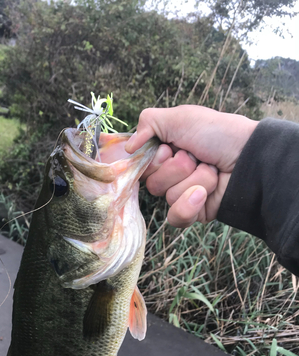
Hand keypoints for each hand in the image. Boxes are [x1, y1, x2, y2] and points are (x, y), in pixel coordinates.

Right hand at [125, 105, 257, 226]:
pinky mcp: (194, 212)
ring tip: (211, 170)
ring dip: (193, 180)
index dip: (155, 158)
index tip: (170, 147)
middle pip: (153, 183)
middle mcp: (172, 174)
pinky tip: (204, 194)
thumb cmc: (218, 134)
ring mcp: (183, 194)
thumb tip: (127, 148)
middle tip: (196, 157)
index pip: (142, 165)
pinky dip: (190, 204)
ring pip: (168, 197)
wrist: (249, 158)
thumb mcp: (180, 117)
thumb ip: (148, 122)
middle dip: (177, 168)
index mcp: (166, 153)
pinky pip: (176, 217)